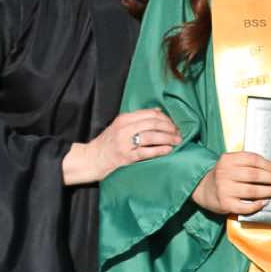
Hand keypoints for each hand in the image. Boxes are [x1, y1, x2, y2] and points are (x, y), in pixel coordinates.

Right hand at [62, 109, 179, 185]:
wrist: (91, 160)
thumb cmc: (107, 144)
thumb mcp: (119, 126)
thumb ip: (137, 119)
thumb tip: (159, 112)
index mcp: (124, 119)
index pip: (150, 114)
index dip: (166, 119)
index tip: (174, 125)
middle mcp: (124, 128)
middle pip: (153, 123)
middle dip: (170, 128)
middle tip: (179, 133)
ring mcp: (125, 143)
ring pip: (151, 136)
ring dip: (168, 138)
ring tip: (177, 141)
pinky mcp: (126, 157)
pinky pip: (146, 152)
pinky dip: (159, 150)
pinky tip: (168, 150)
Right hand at [191, 152, 270, 216]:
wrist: (203, 189)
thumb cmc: (225, 175)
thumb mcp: (233, 163)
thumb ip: (250, 163)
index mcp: (228, 159)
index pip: (254, 160)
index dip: (270, 166)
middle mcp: (225, 172)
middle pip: (255, 175)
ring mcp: (224, 189)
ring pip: (252, 191)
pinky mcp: (224, 203)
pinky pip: (244, 206)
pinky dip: (256, 205)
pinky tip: (265, 203)